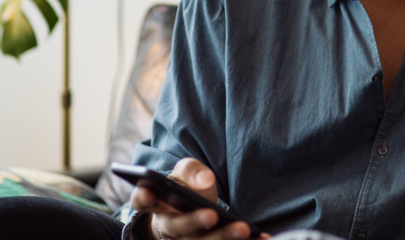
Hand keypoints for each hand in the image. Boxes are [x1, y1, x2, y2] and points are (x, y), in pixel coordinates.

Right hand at [129, 157, 269, 239]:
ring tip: (243, 229)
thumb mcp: (185, 174)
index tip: (148, 190)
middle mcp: (169, 227)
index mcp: (157, 203)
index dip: (144, 197)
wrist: (189, 212)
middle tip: (212, 215)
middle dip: (195, 221)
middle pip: (179, 227)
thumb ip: (191, 171)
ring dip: (223, 237)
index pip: (143, 201)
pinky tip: (262, 238)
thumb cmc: (185, 189)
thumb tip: (205, 179)